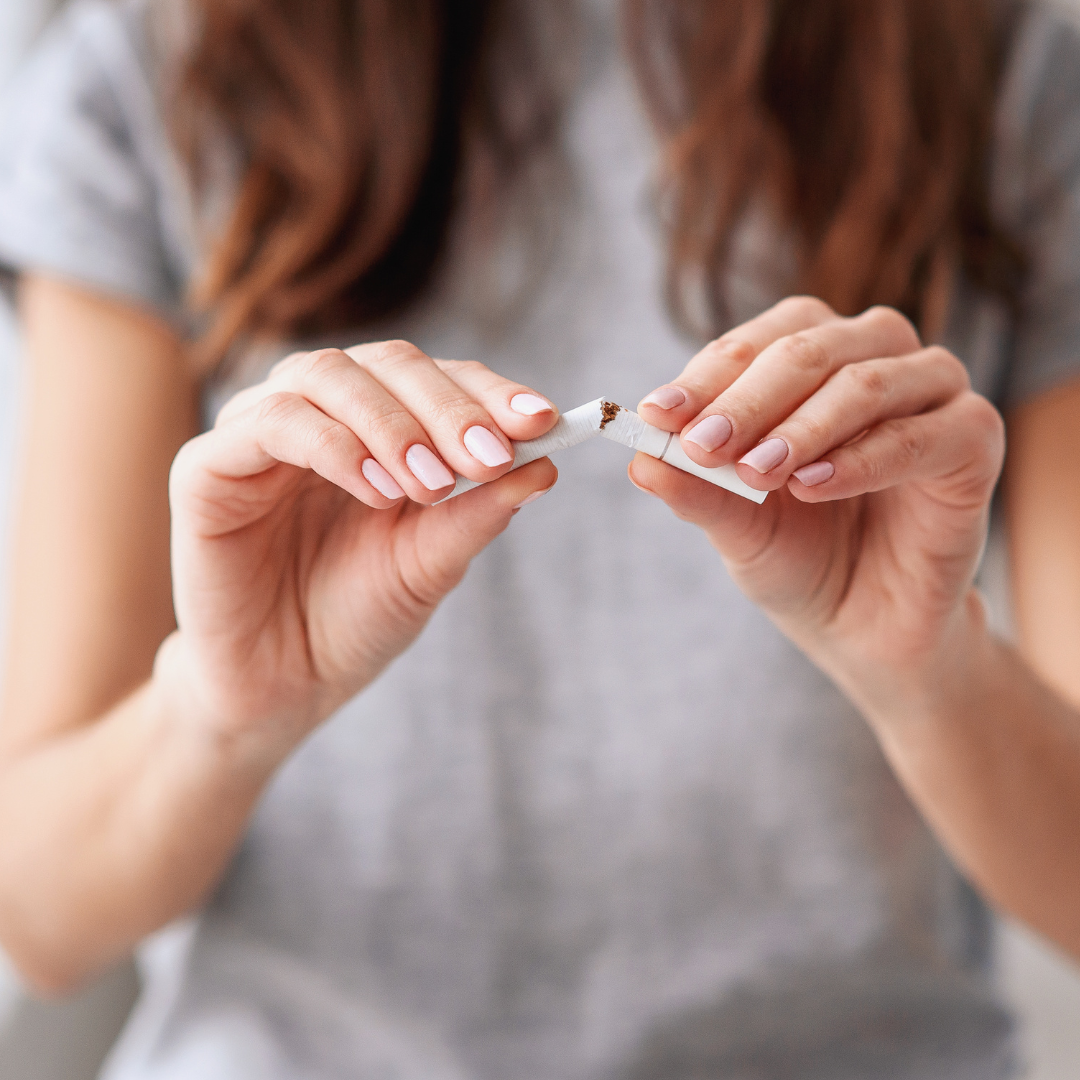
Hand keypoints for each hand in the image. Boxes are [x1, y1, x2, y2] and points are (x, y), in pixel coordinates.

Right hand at [160, 341, 557, 760]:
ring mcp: (260, 433)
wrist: (282, 689)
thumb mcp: (430, 564)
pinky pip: (270, 424)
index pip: (437, 379)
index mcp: (376, 429)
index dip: (488, 392)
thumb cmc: (355, 620)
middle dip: (447, 406)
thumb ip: (477, 512)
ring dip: (392, 424)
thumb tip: (546, 464)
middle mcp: (320, 415)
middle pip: (386, 362)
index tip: (543, 421)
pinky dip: (332, 445)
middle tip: (489, 456)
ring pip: (327, 375)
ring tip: (431, 484)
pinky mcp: (207, 466)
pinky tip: (375, 490)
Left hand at [632, 298, 1005, 712]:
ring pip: (866, 381)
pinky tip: (812, 487)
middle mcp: (874, 359)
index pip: (758, 341)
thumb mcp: (736, 525)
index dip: (705, 377)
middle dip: (747, 399)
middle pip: (809, 348)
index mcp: (812, 361)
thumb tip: (638, 460)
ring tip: (757, 473)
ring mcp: (930, 395)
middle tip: (702, 445)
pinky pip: (923, 434)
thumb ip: (696, 489)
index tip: (655, 416)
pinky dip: (862, 458)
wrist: (864, 626)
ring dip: (803, 426)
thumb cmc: (800, 558)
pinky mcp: (973, 441)